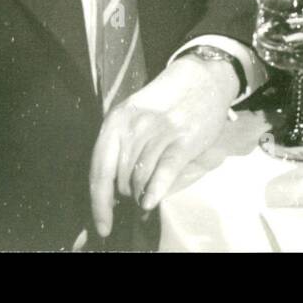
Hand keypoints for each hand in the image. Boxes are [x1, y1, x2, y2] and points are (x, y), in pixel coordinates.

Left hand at [88, 56, 237, 236]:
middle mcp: (135, 125)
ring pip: (141, 178)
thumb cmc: (166, 101)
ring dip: (143, 194)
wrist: (203, 77)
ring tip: (149, 194)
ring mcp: (160, 131)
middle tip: (136, 195)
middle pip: (120, 178)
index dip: (99, 203)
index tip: (103, 225)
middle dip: (126, 194)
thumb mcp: (134, 115)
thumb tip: (112, 193)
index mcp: (116, 120)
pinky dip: (156, 190)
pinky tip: (151, 202)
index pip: (99, 171)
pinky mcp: (185, 138)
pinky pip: (164, 170)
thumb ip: (120, 146)